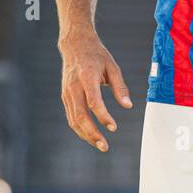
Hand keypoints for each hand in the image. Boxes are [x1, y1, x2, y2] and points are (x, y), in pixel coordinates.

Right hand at [59, 34, 132, 151]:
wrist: (75, 46)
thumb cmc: (97, 56)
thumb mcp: (113, 67)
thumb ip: (120, 88)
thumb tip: (128, 106)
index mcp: (87, 77)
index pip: (93, 101)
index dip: (103, 116)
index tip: (113, 127)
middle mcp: (74, 87)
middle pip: (81, 115)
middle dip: (92, 133)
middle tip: (105, 146)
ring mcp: (67, 93)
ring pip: (74, 119)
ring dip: (86, 135)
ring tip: (100, 145)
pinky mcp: (65, 97)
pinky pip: (71, 116)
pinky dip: (80, 128)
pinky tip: (90, 135)